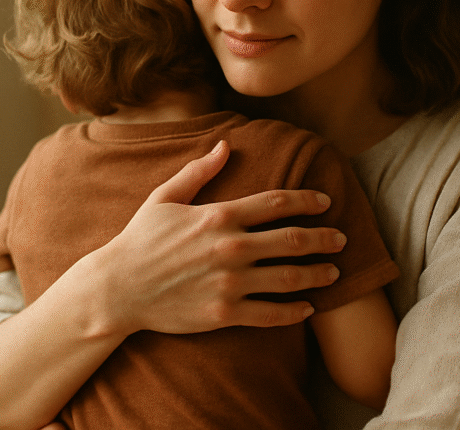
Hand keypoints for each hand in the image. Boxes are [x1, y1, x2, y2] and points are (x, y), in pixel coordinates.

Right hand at [96, 140, 346, 333]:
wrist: (117, 288)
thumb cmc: (140, 240)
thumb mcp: (164, 197)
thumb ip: (199, 171)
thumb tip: (225, 145)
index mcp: (219, 215)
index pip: (277, 203)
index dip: (307, 200)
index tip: (325, 202)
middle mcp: (230, 247)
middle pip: (292, 240)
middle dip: (324, 238)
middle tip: (341, 239)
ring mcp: (229, 282)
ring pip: (288, 278)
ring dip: (317, 274)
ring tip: (334, 272)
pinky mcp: (224, 313)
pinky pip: (270, 314)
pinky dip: (294, 311)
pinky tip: (308, 308)